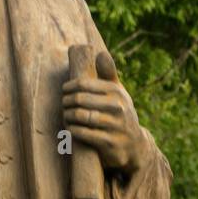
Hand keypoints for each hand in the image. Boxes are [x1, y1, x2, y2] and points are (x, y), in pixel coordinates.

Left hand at [62, 49, 146, 173]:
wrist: (134, 145)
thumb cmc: (120, 113)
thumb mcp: (118, 93)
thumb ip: (109, 73)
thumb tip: (101, 53)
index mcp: (116, 91)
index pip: (83, 83)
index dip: (68, 87)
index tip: (64, 91)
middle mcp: (117, 107)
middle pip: (78, 99)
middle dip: (66, 102)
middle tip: (63, 105)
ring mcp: (113, 125)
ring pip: (79, 116)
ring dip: (67, 116)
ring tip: (65, 116)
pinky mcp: (108, 142)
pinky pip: (83, 133)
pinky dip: (72, 130)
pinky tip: (70, 128)